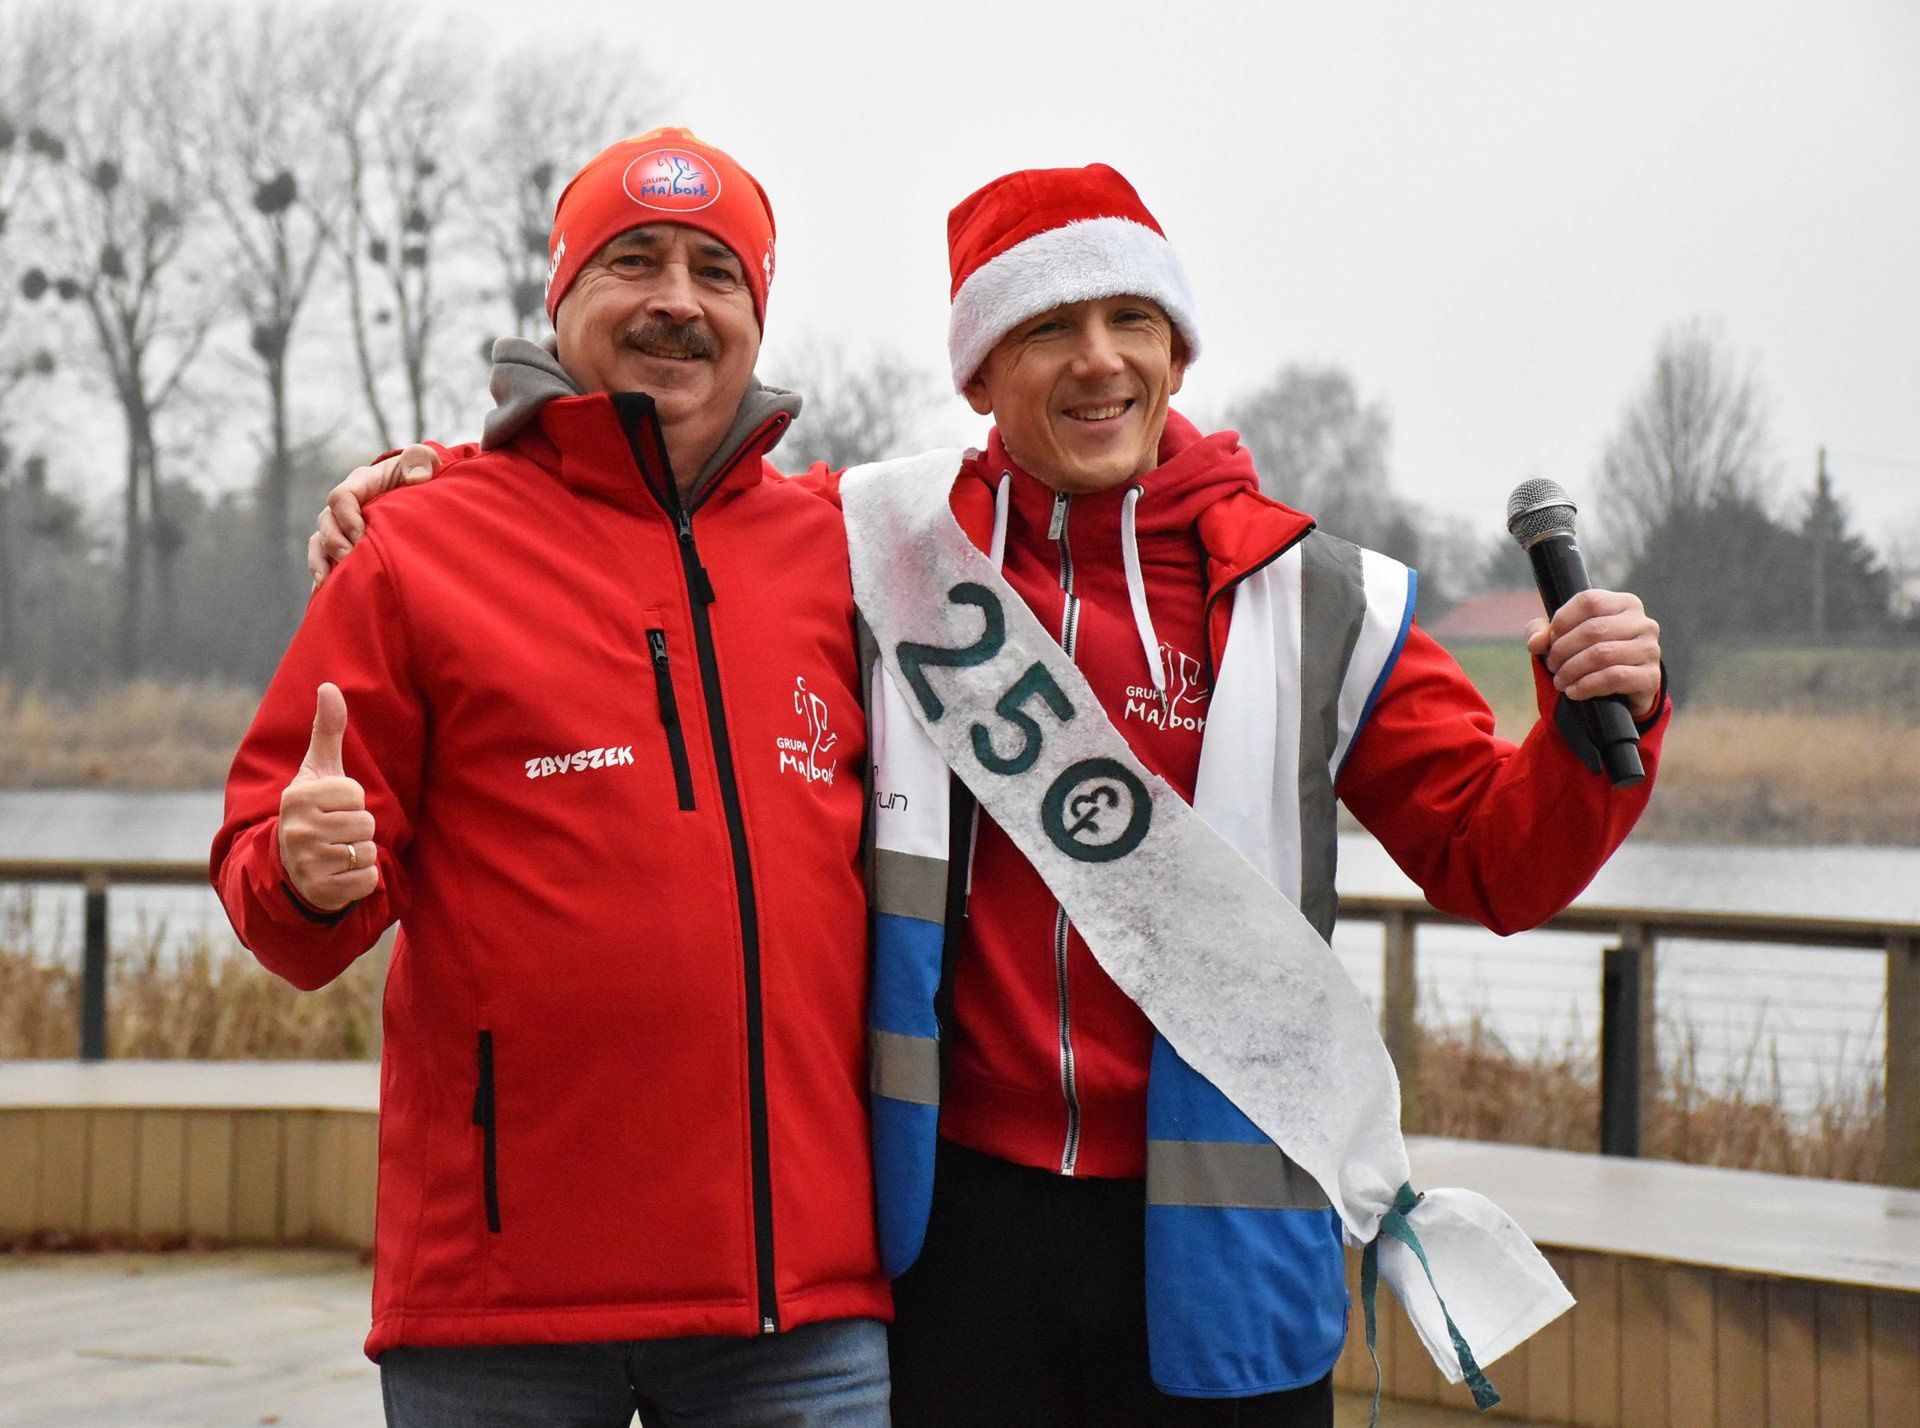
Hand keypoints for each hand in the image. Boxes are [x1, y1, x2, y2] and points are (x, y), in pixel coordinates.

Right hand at [277, 683, 378, 911]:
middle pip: (365, 823)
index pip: (356, 794)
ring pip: (367, 851)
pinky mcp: (321, 891)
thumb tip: (329, 685)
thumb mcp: (317, 771)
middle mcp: (297, 829)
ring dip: (360, 853)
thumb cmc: (313, 810)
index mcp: (298, 797)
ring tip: (336, 851)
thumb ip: (328, 730)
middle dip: (358, 828)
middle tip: (334, 832)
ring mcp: (306, 863)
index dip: (352, 800)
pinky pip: (367, 880)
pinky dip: (361, 879)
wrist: (290, 866)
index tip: (332, 807)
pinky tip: (339, 874)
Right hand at [308, 444, 439, 589]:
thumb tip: (418, 477)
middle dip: (335, 542)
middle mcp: (344, 506)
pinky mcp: (342, 543)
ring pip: (319, 542)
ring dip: (322, 560)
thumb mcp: (423, 460)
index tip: (363, 535)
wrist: (416, 490)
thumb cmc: (418, 473)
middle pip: (326, 522)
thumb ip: (420, 459)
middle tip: (351, 560)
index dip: (348, 516)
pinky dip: (322, 572)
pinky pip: (323, 557)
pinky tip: (325, 591)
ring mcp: (340, 525)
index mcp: (360, 483)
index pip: (341, 497)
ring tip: (328, 580)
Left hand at [1525, 589, 1661, 720]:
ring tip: (1559, 681)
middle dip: (1563, 650)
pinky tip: (1573, 691)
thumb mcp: (1566, 638)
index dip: (1562, 621)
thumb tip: (1534, 642)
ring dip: (1571, 670)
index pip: (1589, 601)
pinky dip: (1586, 685)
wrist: (1622, 691)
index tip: (1550, 640)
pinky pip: (1614, 677)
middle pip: (1593, 629)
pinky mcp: (1651, 676)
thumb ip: (1544, 632)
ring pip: (1602, 654)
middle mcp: (1643, 623)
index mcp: (1624, 604)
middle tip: (1552, 666)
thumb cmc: (1591, 654)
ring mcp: (1650, 649)